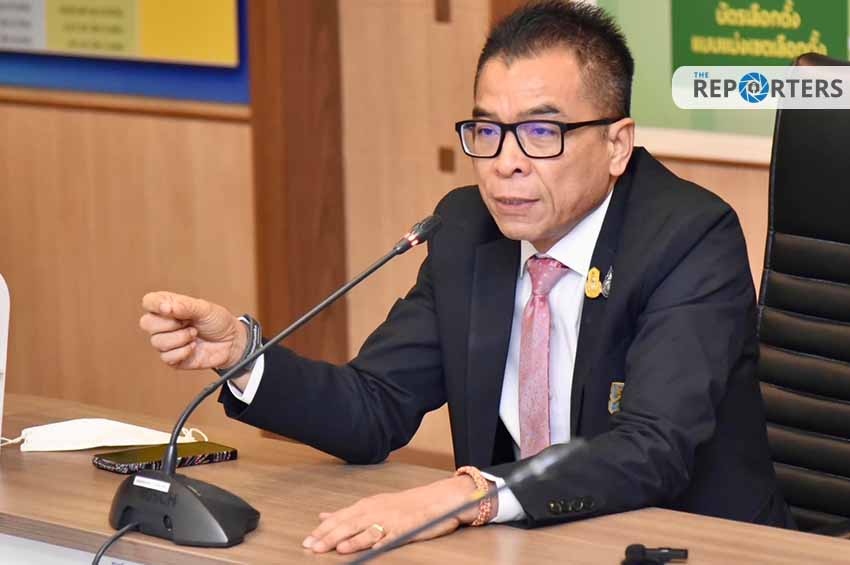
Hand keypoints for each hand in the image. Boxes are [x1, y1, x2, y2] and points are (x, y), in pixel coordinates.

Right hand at [139, 291, 247, 376]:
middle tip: (188, 322)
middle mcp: (164, 323)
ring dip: (180, 338)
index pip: (149, 301)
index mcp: (169, 306)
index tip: (170, 309)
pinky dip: (184, 351)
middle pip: (146, 323)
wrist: (232, 343)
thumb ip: (186, 306)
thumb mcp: (205, 309)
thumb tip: (167, 307)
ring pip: (157, 342)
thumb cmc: (218, 322)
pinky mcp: (172, 358)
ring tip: (195, 334)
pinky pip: (166, 357)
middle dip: (169, 324)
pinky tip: (194, 347)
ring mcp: (167, 341)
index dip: (155, 305)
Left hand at [302, 475, 485, 554]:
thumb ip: (348, 512)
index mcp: (368, 505)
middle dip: (329, 536)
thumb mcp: (374, 504)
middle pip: (349, 524)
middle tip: (312, 546)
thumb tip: (323, 516)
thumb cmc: (405, 505)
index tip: (307, 539)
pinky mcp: (405, 529)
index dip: (323, 529)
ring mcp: (391, 520)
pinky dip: (375, 543)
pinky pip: (389, 537)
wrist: (438, 499)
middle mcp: (377, 511)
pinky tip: (364, 549)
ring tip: (333, 548)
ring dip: (349, 540)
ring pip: (366, 530)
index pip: (341, 517)